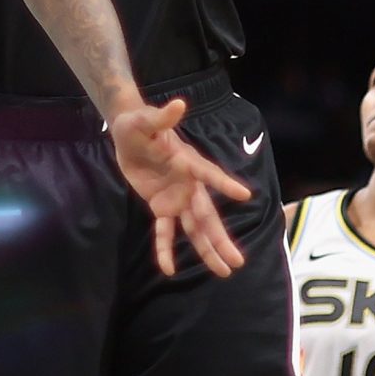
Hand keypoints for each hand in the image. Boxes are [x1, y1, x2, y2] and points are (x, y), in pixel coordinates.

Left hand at [107, 97, 252, 277]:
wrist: (129, 135)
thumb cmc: (139, 125)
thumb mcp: (144, 120)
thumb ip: (161, 117)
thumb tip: (178, 104)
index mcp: (187, 162)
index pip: (208, 173)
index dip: (224, 183)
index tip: (246, 195)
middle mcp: (188, 185)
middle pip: (207, 215)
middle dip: (221, 238)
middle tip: (238, 261)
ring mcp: (176, 198)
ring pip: (194, 229)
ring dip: (207, 249)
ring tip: (224, 271)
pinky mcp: (161, 207)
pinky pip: (165, 232)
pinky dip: (165, 250)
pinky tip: (169, 270)